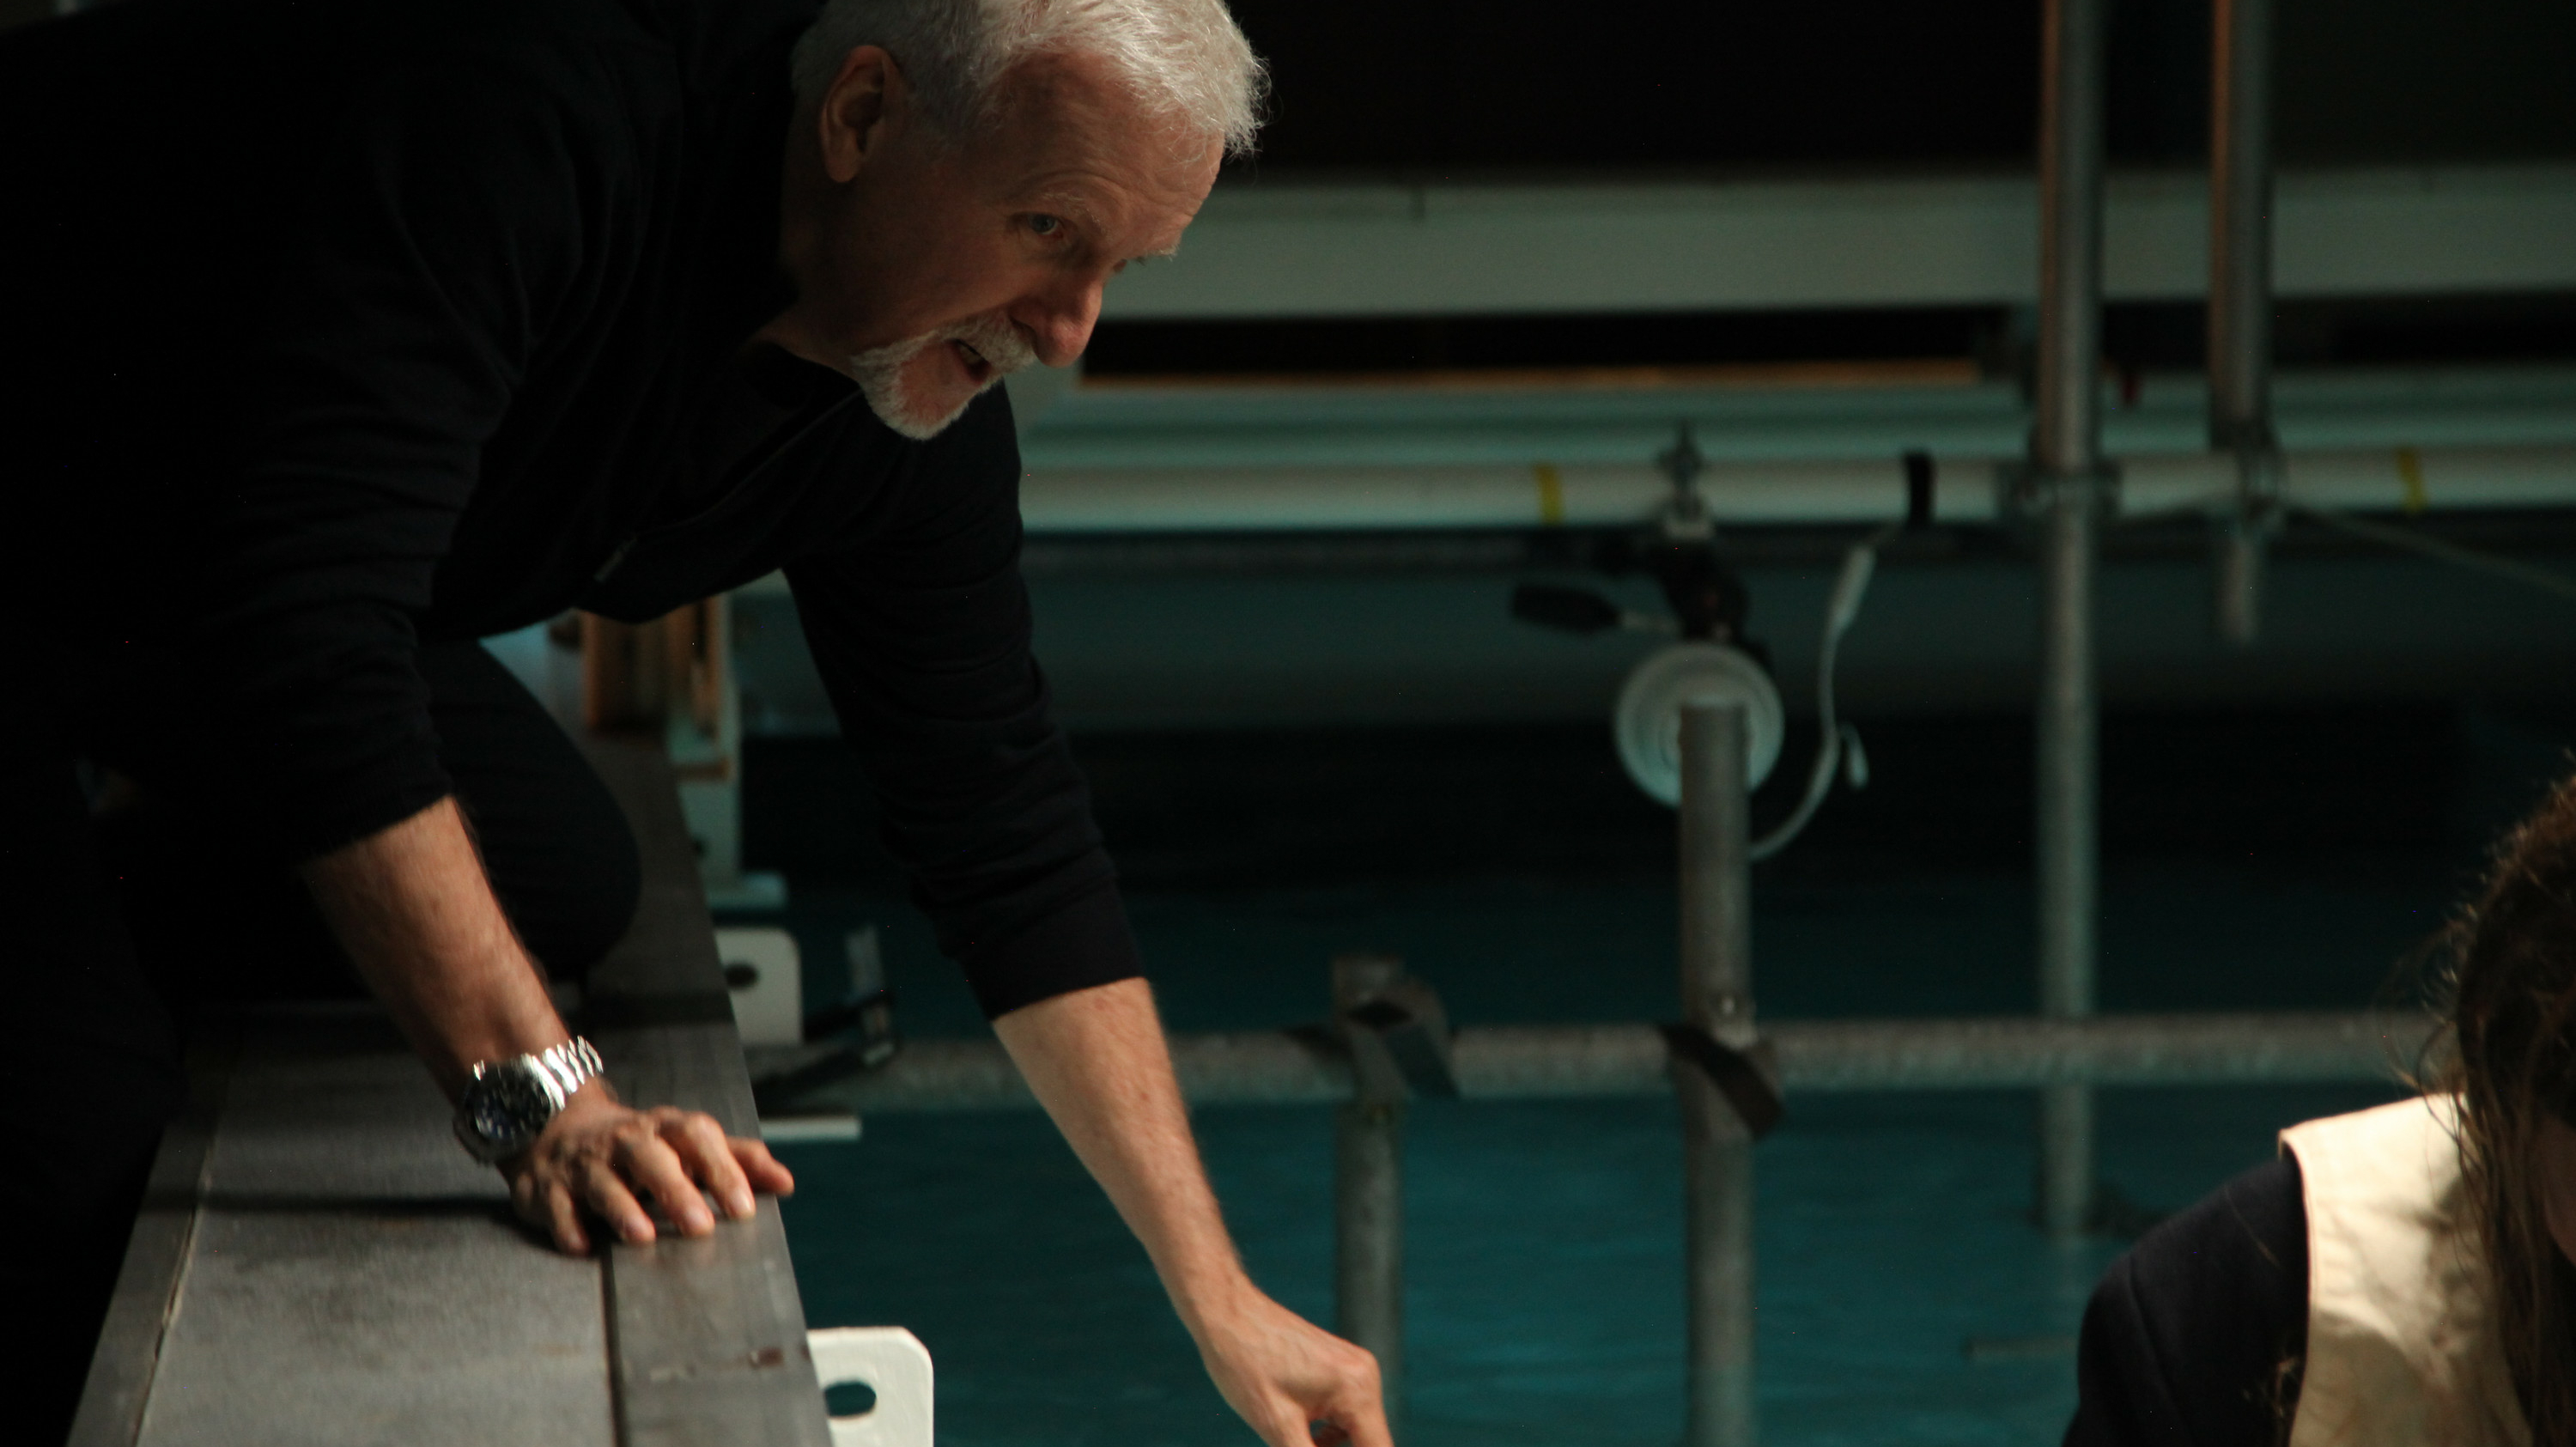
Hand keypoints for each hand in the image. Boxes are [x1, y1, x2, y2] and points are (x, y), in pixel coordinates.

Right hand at [504, 1079, 795, 1252]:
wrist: (557, 1127)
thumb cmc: (640, 1145)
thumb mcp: (687, 1144)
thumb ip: (736, 1161)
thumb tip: (784, 1183)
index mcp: (666, 1129)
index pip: (698, 1139)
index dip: (723, 1170)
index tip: (744, 1207)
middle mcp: (626, 1141)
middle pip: (651, 1157)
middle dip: (675, 1190)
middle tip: (701, 1227)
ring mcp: (585, 1163)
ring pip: (603, 1181)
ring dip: (622, 1208)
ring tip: (641, 1237)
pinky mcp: (549, 1187)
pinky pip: (557, 1205)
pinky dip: (567, 1225)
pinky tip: (581, 1246)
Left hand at [1192, 1287, 1390, 1446]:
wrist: (1227, 1315)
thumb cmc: (1245, 1365)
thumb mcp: (1277, 1426)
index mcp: (1357, 1390)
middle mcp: (1364, 1376)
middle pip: (1368, 1441)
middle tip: (1292, 1443)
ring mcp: (1354, 1368)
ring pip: (1354, 1428)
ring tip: (1289, 1438)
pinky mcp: (1339, 1366)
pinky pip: (1343, 1411)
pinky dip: (1325, 1430)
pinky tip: (1296, 1432)